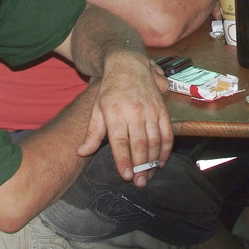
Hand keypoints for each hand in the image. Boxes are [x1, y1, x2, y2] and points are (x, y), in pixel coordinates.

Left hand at [82, 52, 172, 187]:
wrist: (128, 66)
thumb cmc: (109, 90)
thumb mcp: (96, 110)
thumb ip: (92, 133)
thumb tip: (82, 152)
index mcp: (116, 114)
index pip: (121, 142)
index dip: (124, 160)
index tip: (127, 176)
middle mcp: (135, 112)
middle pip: (140, 144)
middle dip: (141, 166)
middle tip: (140, 182)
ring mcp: (150, 110)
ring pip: (155, 141)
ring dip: (154, 160)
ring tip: (149, 175)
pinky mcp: (162, 109)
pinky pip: (167, 132)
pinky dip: (166, 148)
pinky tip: (161, 160)